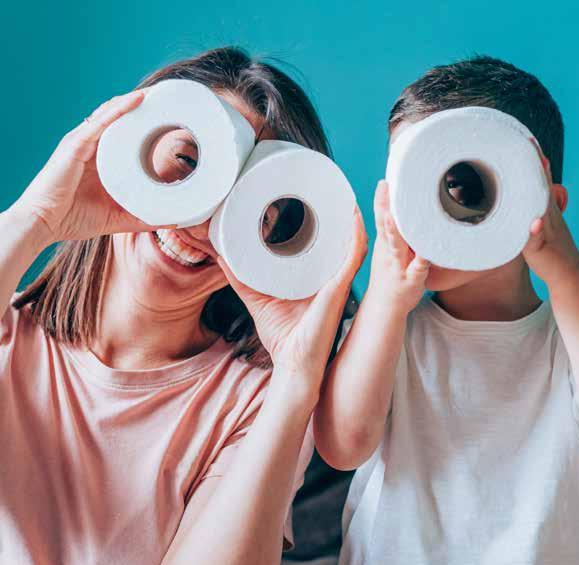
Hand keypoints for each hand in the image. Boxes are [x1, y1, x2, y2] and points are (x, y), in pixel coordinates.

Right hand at [10, 90, 170, 243]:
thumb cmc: (72, 219)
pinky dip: (120, 109)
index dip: (142, 120)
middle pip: (118, 116)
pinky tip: (139, 99)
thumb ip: (142, 216)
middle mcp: (90, 144)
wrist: (42, 224)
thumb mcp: (116, 216)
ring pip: (111, 112)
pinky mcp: (75, 144)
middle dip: (142, 104)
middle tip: (168, 95)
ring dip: (135, 100)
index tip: (168, 114)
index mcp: (98, 157)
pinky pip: (101, 121)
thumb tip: (173, 221)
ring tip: (159, 91)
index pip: (122, 130)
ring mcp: (81, 141)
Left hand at [218, 208, 367, 380]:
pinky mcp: (340, 287)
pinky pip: (354, 256)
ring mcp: (337, 280)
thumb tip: (222, 256)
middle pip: (335, 238)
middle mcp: (328, 275)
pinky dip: (356, 235)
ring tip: (342, 192)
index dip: (316, 221)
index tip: (305, 198)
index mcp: (313, 277)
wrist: (296, 363)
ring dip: (349, 218)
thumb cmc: (284, 336)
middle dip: (334, 213)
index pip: (318, 244)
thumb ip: (241, 278)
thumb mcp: (257, 299)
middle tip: (324, 186)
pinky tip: (353, 215)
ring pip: (349, 242)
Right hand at [366, 181, 428, 313]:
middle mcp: (389, 251)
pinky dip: (422, 261)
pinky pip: (417, 269)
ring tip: (394, 215)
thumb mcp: (386, 250)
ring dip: (395, 230)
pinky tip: (427, 253)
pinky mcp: (411, 280)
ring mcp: (399, 265)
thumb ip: (390, 230)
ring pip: (397, 245)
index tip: (384, 181)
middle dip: (384, 206)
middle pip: (385, 225)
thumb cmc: (389, 274)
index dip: (381, 199)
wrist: (385, 306)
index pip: (380, 217)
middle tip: (385, 187)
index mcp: (384, 242)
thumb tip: (392, 208)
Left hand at [522, 144, 578, 286]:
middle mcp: (548, 215)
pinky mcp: (540, 249)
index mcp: (546, 209)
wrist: (569, 275)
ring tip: (533, 174)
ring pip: (541, 207)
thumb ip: (530, 210)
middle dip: (537, 167)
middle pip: (542, 187)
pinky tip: (533, 223)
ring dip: (538, 191)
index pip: (540, 182)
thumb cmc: (550, 249)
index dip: (536, 162)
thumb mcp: (539, 225)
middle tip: (529, 144)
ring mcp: (546, 230)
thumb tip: (517, 196)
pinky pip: (537, 239)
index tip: (528, 140)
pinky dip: (535, 230)